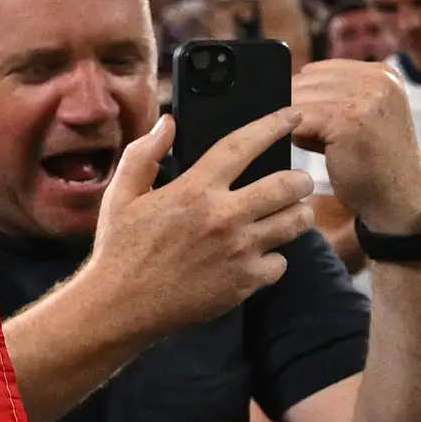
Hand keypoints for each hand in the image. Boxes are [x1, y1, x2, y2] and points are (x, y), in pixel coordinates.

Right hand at [80, 110, 317, 339]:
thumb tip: (169, 123)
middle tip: (297, 181)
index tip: (292, 116)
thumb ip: (144, 154)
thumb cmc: (119, 248)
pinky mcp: (245, 282)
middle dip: (301, 179)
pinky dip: (273, 258)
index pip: (244, 146)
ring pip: (296, 223)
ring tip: (288, 214)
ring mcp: (239, 251)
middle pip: (289, 186)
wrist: (120, 305)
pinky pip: (280, 263)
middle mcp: (224, 217)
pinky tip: (258, 255)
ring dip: (297, 214)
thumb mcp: (121, 195)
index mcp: (195, 190)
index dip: (273, 125)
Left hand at [292, 57, 420, 233]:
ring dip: (297, 124)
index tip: (310, 119)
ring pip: (299, 99)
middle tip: (317, 137)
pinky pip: (300, 119)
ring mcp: (366, 97)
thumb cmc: (371, 161)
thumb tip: (278, 88)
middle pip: (304, 81)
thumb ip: (331, 96)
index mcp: (380, 73)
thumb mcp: (359, 115)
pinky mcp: (350, 119)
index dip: (304, 94)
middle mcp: (377, 79)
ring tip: (322, 144)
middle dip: (298, 109)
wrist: (399, 197)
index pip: (317, 70)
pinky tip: (316, 149)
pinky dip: (297, 136)